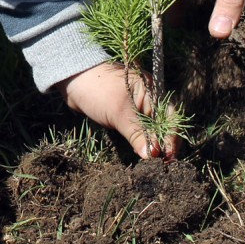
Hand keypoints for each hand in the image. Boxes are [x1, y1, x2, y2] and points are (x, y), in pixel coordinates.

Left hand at [59, 62, 175, 158]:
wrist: (72, 79)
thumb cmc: (97, 90)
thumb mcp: (118, 112)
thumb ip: (137, 134)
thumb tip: (153, 155)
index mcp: (153, 90)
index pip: (170, 117)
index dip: (172, 138)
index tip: (169, 157)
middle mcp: (149, 98)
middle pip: (164, 124)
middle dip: (165, 144)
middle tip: (165, 164)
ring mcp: (138, 106)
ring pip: (152, 128)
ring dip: (154, 144)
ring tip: (157, 163)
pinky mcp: (127, 114)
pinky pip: (141, 129)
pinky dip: (143, 141)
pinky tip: (144, 153)